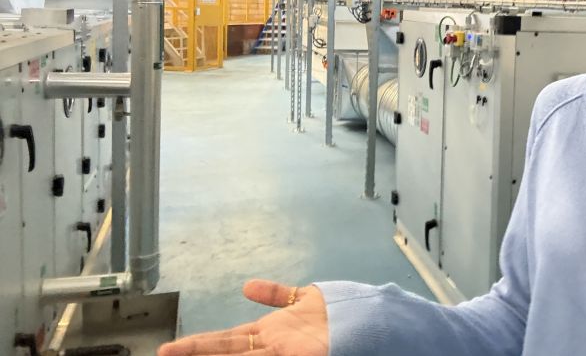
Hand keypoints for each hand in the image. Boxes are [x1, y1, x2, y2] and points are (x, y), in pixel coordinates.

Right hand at [157, 280, 328, 355]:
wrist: (371, 319)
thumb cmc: (337, 312)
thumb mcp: (304, 298)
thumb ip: (277, 294)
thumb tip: (247, 286)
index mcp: (269, 334)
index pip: (224, 342)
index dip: (197, 345)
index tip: (169, 350)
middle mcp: (272, 345)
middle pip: (226, 350)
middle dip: (195, 352)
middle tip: (163, 354)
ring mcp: (287, 349)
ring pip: (242, 353)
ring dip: (214, 354)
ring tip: (182, 355)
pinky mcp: (305, 351)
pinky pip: (273, 341)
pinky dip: (258, 335)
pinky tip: (243, 326)